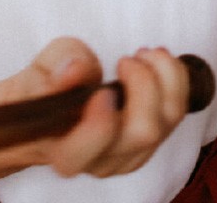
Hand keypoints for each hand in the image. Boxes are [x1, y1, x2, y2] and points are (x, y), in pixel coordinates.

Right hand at [14, 37, 190, 178]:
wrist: (57, 107)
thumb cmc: (47, 89)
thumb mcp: (40, 68)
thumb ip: (55, 66)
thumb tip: (74, 70)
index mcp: (62, 151)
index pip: (81, 154)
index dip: (97, 128)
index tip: (102, 92)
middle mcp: (100, 162)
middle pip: (141, 134)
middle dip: (143, 85)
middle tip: (125, 60)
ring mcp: (130, 155)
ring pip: (166, 122)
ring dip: (164, 78)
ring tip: (143, 53)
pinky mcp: (150, 142)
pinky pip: (176, 113)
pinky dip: (174, 79)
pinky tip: (155, 61)